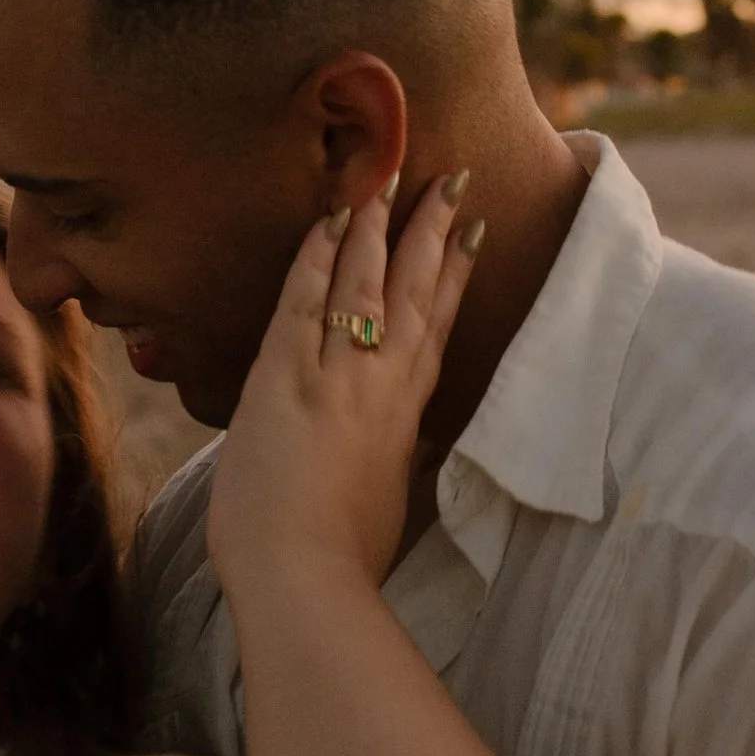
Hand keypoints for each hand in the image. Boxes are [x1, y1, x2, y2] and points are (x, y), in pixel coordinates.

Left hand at [205, 174, 480, 606]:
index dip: (454, 276)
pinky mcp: (283, 379)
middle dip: (431, 230)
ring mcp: (334, 377)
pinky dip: (319, 256)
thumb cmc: (345, 558)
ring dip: (377, 224)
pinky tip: (329, 218)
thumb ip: (402, 458)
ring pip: (363, 282)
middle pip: (412, 290)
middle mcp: (380, 385)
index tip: (471, 231)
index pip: (436, 327)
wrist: (304, 582)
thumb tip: (415, 441)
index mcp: (406, 415)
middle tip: (449, 177)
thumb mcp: (391, 499)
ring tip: (388, 173)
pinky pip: (304, 300)